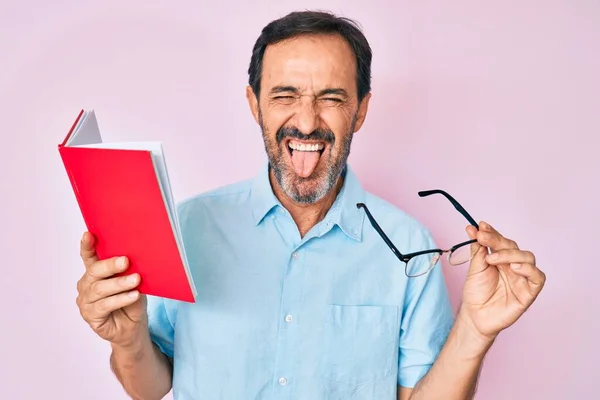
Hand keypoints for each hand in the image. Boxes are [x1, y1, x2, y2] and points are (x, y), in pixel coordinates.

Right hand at [76, 232, 146, 347]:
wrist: (133, 326)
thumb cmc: (132, 300)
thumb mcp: (133, 281)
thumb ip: (128, 270)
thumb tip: (135, 257)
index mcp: (95, 272)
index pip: (88, 256)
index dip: (87, 246)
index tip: (88, 234)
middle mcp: (87, 284)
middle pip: (94, 271)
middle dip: (110, 265)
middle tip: (125, 261)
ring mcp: (86, 301)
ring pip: (100, 289)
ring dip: (119, 284)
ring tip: (135, 280)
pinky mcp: (90, 316)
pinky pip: (104, 306)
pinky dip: (120, 299)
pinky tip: (133, 295)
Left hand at [457, 221, 545, 344]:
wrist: (475, 316)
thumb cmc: (476, 293)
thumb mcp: (474, 268)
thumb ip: (478, 250)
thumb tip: (473, 228)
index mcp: (500, 259)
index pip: (501, 241)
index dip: (492, 232)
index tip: (481, 226)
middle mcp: (513, 266)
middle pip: (513, 246)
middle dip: (497, 240)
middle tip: (482, 237)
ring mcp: (522, 278)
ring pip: (528, 258)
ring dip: (511, 254)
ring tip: (493, 259)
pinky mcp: (529, 292)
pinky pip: (538, 278)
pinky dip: (529, 270)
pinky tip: (515, 268)